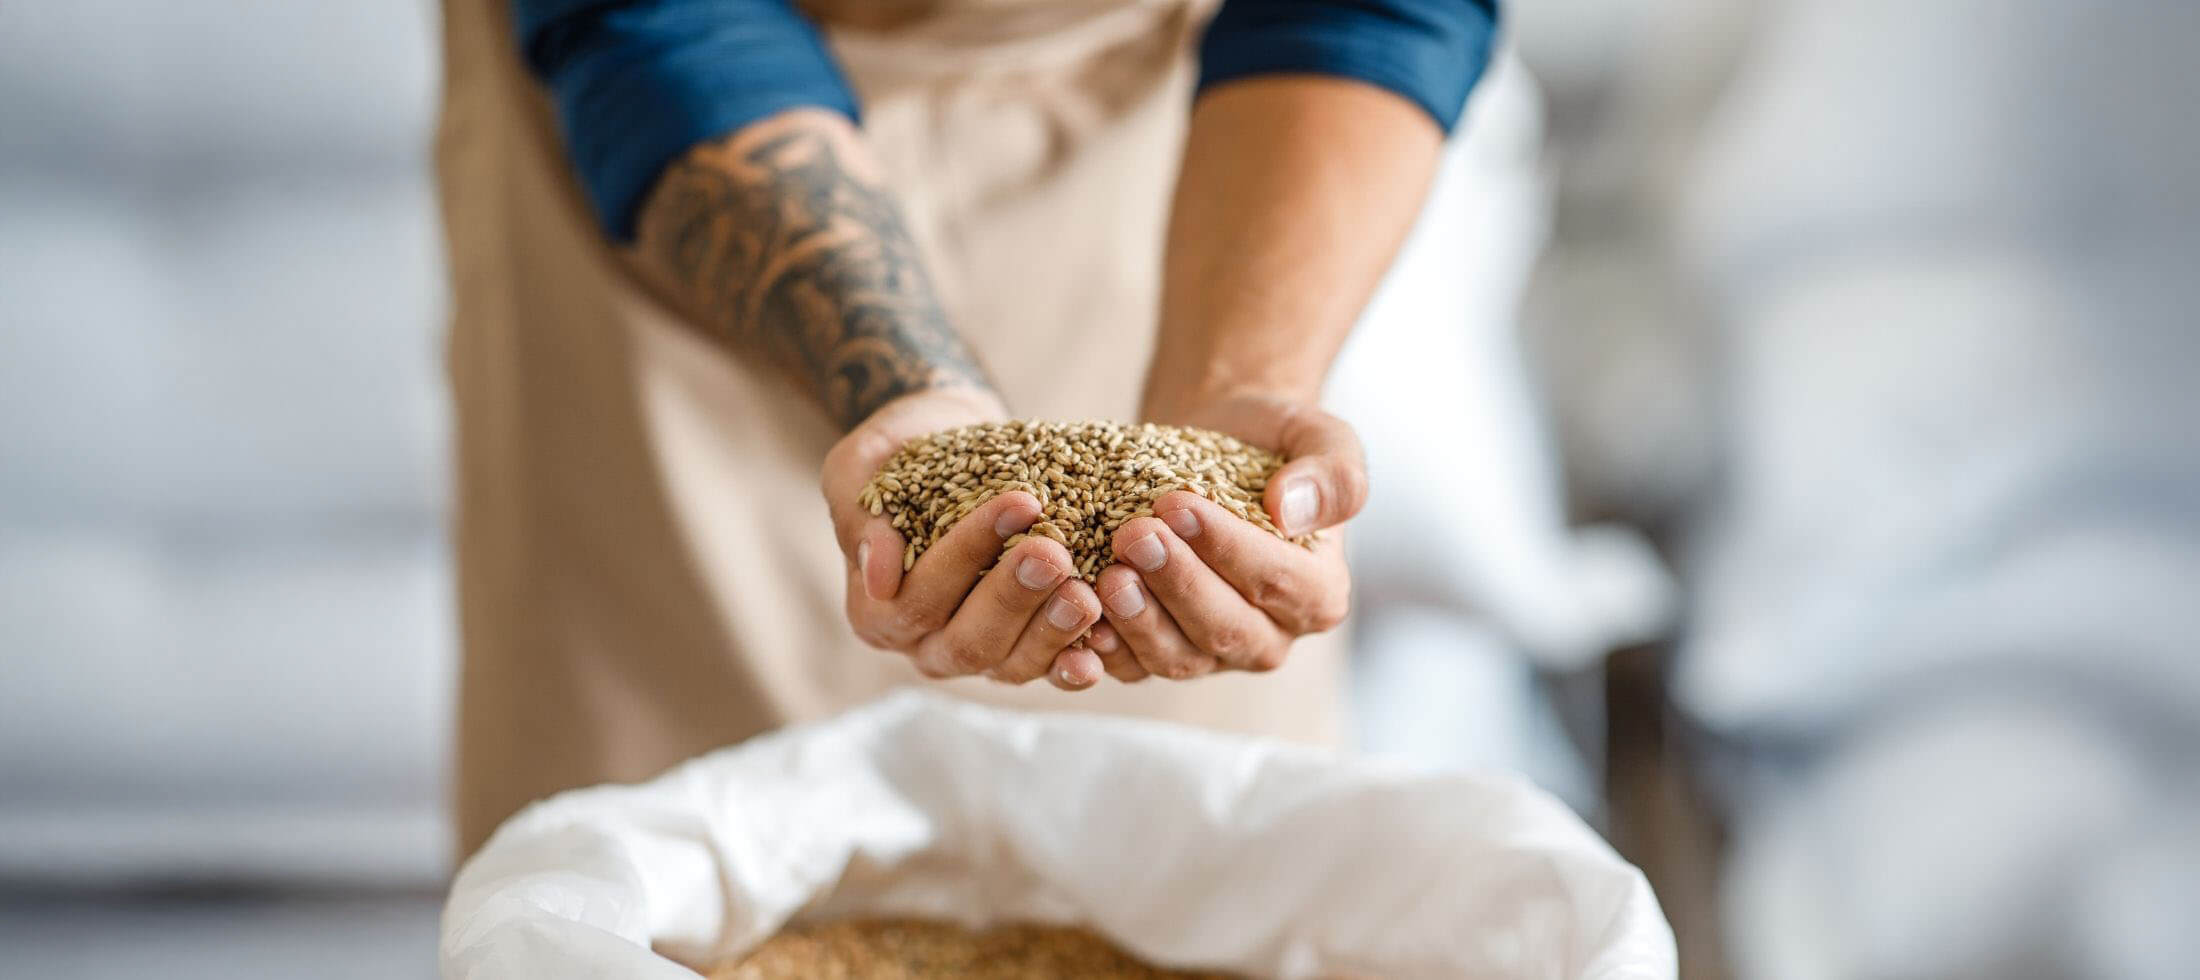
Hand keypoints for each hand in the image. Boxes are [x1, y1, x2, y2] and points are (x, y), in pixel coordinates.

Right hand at [821, 386, 1108, 689]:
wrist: (954, 444)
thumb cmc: (902, 449)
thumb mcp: (862, 466)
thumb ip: (863, 518)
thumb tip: (878, 577)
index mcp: (876, 611)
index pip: (918, 597)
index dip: (967, 555)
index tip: (1020, 502)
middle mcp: (925, 645)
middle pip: (968, 642)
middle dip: (1014, 597)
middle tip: (1055, 552)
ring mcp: (980, 653)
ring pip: (1013, 664)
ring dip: (1052, 631)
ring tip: (1087, 594)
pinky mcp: (1026, 648)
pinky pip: (1051, 669)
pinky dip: (1079, 659)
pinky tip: (1107, 638)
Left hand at [1087, 393, 1365, 681]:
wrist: (1212, 446)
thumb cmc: (1269, 444)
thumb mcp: (1320, 438)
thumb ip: (1332, 475)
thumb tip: (1291, 511)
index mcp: (1319, 595)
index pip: (1276, 581)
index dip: (1226, 548)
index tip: (1178, 505)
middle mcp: (1270, 637)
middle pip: (1224, 629)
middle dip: (1176, 583)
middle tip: (1133, 535)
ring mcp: (1213, 654)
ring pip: (1177, 657)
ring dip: (1138, 619)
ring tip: (1106, 574)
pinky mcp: (1161, 654)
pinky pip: (1132, 666)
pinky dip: (1105, 647)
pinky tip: (1080, 610)